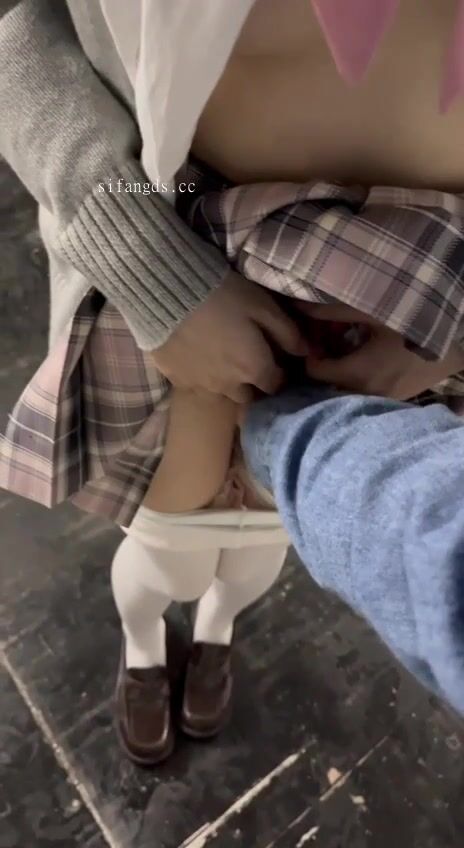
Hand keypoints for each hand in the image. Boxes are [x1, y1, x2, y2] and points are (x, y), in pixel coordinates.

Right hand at [152, 271, 308, 402]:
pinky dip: (200, 374)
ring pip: (220, 392)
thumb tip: (307, 353)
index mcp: (254, 369)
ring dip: (226, 381)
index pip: (275, 385)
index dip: (278, 374)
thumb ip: (288, 333)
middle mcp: (229, 385)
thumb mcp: (263, 306)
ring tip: (222, 359)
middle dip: (251, 383)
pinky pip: (194, 383)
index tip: (277, 362)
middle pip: (247, 395)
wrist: (167, 292)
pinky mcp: (175, 378)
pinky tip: (197, 356)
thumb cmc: (223, 295)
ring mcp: (200, 385)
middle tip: (248, 361)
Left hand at [299, 303, 463, 399]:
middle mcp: (365, 393)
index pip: (314, 371)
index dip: (309, 352)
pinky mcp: (396, 398)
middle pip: (329, 383)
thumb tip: (298, 305)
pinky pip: (366, 392)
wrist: (457, 346)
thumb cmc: (412, 322)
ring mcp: (382, 399)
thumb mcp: (371, 311)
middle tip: (326, 340)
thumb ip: (332, 311)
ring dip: (341, 372)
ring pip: (347, 389)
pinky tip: (367, 359)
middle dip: (324, 363)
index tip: (313, 335)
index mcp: (356, 373)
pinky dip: (360, 378)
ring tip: (344, 348)